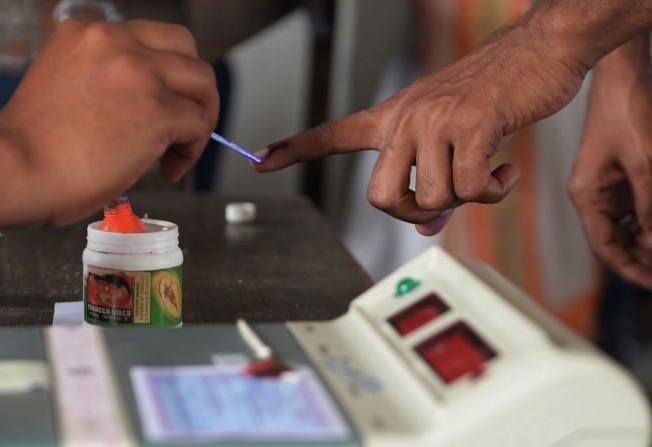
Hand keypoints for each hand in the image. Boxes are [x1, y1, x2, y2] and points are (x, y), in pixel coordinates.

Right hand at [0, 19, 218, 232]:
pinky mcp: (156, 109)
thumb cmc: (29, 148)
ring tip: (180, 150)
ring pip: (201, 82)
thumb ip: (101, 81)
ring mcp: (138, 72)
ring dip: (200, 117)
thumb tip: (138, 106)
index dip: (161, 74)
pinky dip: (193, 149)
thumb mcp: (62, 86)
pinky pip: (198, 123)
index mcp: (85, 34)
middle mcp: (114, 42)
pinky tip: (170, 169)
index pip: (147, 39)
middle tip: (184, 122)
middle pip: (185, 48)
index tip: (156, 105)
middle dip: (192, 86)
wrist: (13, 169)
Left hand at [253, 18, 588, 234]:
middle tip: (439, 204)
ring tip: (486, 174)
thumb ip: (434, 180)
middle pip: (379, 196)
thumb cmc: (492, 93)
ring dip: (463, 200)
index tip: (259, 160)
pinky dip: (492, 192)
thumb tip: (429, 228)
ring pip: (429, 198)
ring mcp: (435, 121)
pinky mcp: (471, 125)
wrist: (537, 50)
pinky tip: (505, 171)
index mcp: (393, 118)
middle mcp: (405, 119)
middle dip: (410, 213)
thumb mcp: (452, 136)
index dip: (293, 150)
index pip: (332, 136)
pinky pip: (470, 189)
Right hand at [568, 38, 651, 288]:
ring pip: (632, 225)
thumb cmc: (623, 110)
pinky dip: (651, 218)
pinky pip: (639, 207)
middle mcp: (595, 194)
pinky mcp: (626, 174)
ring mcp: (611, 184)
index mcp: (586, 194)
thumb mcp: (644, 163)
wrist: (625, 76)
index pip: (605, 247)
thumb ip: (649, 207)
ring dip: (649, 237)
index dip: (631, 270)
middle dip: (644, 256)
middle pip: (619, 240)